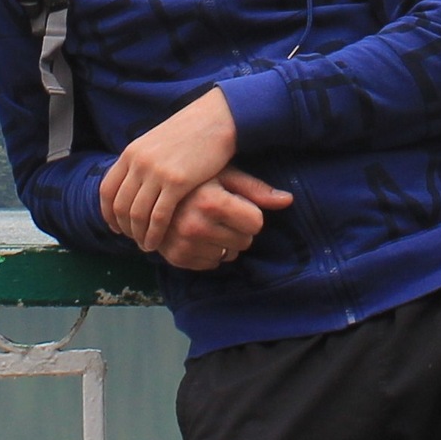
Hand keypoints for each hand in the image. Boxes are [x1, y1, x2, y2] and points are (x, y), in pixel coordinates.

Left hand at [100, 89, 238, 250]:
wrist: (216, 119)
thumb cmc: (191, 131)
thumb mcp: (157, 141)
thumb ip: (142, 161)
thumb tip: (133, 182)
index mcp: (131, 152)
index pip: (107, 190)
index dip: (108, 213)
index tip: (115, 227)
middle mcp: (138, 163)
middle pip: (120, 206)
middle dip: (124, 228)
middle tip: (133, 239)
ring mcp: (156, 172)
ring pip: (137, 214)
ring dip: (139, 235)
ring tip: (146, 245)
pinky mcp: (176, 182)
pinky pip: (159, 216)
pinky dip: (154, 234)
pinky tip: (157, 242)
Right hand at [157, 169, 294, 270]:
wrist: (151, 190)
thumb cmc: (196, 178)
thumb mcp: (224, 175)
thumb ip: (256, 189)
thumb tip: (289, 200)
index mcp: (211, 202)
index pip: (256, 223)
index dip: (250, 213)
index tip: (236, 204)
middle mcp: (196, 225)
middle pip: (245, 241)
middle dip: (238, 229)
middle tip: (220, 214)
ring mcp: (184, 244)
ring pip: (229, 255)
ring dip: (224, 242)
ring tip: (207, 222)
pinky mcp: (176, 258)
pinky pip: (212, 264)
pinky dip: (209, 252)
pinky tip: (197, 235)